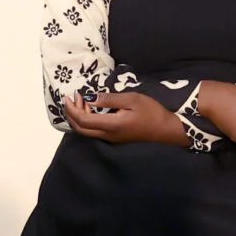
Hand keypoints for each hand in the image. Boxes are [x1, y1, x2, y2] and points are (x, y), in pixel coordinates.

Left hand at [62, 91, 190, 146]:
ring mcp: (111, 139)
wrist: (166, 130)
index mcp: (111, 126)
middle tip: (73, 98)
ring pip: (87, 132)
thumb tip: (91, 98)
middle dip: (72, 114)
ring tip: (82, 100)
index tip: (69, 96)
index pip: (83, 120)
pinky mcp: (115, 138)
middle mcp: (108, 136)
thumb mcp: (132, 99)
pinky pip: (94, 131)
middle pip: (81, 129)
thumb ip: (109, 99)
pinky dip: (87, 120)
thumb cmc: (151, 112)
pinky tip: (92, 109)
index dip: (72, 109)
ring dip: (79, 117)